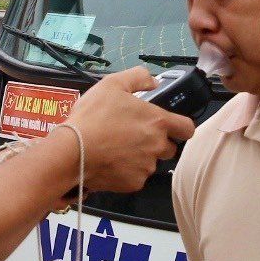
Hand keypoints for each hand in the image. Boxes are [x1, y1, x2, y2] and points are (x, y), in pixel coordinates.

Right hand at [57, 67, 194, 193]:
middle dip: (156, 142)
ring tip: (118, 147)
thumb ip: (138, 77)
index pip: (187, 128)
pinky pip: (136, 177)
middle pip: (169, 147)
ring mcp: (146, 166)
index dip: (181, 127)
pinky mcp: (133, 183)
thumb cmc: (91, 118)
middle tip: (134, 135)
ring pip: (151, 163)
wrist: (72, 151)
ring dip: (140, 157)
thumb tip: (152, 81)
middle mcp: (157, 145)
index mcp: (157, 121)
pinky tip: (111, 160)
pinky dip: (127, 171)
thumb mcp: (113, 83)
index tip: (172, 126)